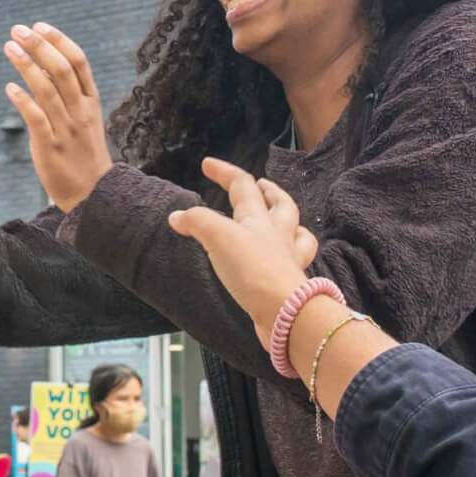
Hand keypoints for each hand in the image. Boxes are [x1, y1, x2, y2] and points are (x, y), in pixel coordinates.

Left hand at [2, 24, 113, 212]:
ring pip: (47, 90)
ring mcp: (67, 129)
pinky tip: (10, 87)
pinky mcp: (51, 146)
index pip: (79, 62)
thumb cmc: (83, 151)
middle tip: (18, 30)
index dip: (58, 41)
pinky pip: (36, 118)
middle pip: (61, 70)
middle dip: (39, 46)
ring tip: (9, 48)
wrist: (94, 194)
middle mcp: (81, 111)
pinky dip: (23, 100)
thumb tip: (41, 62)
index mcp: (91, 101)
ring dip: (26, 65)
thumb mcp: (83, 118)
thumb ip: (66, 92)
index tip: (39, 25)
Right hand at [168, 159, 318, 350]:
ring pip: (298, 233)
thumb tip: (177, 216)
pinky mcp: (290, 284)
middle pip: (281, 205)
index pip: (242, 185)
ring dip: (291, 221)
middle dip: (269, 191)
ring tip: (282, 219)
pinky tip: (285, 258)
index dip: (224, 172)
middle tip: (261, 185)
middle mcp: (278, 234)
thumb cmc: (252, 269)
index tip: (207, 164)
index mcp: (259, 218)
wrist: (285, 312)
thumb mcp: (217, 237)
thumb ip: (197, 222)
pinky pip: (296, 262)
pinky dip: (292, 255)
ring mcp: (289, 259)